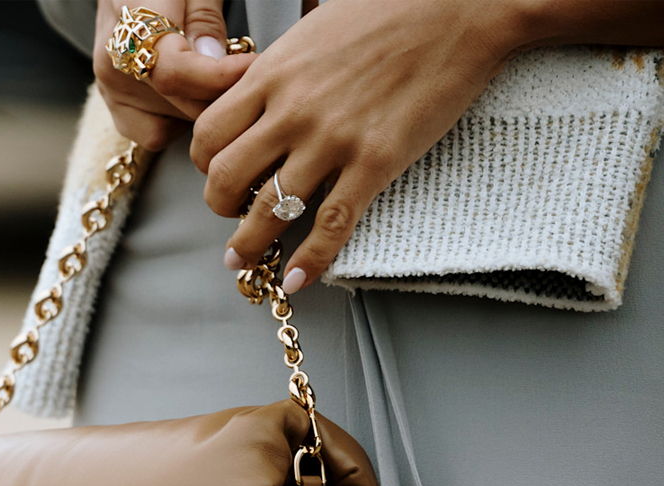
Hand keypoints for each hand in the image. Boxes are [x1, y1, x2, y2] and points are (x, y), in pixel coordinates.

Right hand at [92, 0, 255, 150]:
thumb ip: (205, 19)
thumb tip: (215, 60)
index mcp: (131, 21)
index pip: (173, 72)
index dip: (219, 76)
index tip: (252, 65)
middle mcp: (115, 63)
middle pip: (182, 102)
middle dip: (224, 91)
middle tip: (243, 67)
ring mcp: (111, 89)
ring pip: (177, 122)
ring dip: (203, 104)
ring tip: (209, 73)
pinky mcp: (114, 106)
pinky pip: (155, 134)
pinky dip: (178, 120)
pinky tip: (186, 92)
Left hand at [190, 0, 518, 291]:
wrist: (460, 6)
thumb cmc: (389, 8)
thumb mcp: (312, 30)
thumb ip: (280, 69)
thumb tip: (259, 94)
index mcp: (272, 74)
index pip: (207, 134)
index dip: (203, 162)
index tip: (215, 172)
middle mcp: (292, 110)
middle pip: (224, 178)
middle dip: (219, 206)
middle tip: (229, 216)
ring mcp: (332, 139)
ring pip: (269, 210)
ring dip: (250, 244)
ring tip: (244, 259)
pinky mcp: (376, 161)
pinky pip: (332, 223)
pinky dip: (310, 260)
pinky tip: (298, 279)